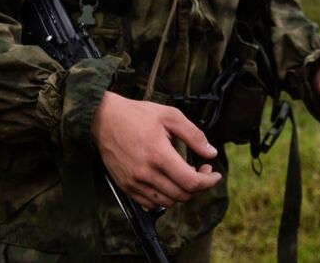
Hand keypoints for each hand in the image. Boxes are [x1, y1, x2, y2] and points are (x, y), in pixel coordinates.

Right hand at [91, 91, 221, 208]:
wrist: (104, 120)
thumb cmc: (138, 115)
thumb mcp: (171, 116)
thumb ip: (194, 136)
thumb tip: (211, 153)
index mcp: (159, 155)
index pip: (191, 182)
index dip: (208, 182)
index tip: (215, 175)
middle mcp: (145, 173)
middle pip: (182, 195)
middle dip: (198, 185)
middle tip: (202, 169)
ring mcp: (134, 182)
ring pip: (168, 201)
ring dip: (182, 192)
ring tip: (185, 174)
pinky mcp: (125, 186)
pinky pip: (151, 203)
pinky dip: (165, 197)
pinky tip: (168, 181)